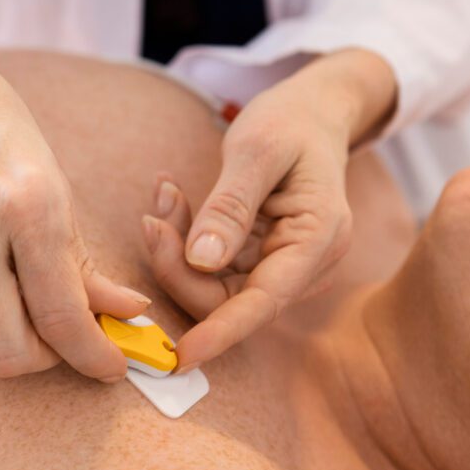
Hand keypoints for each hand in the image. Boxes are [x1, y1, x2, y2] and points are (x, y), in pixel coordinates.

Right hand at [0, 0, 149, 380]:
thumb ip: (83, 263)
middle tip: (58, 339)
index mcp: (24, 204)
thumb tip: (126, 314)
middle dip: (42, 360)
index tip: (110, 365)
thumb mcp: (54, 186)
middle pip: (4, 354)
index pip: (61, 317)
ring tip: (13, 297)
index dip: (94, 355)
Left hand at [154, 50, 396, 368]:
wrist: (314, 113)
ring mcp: (283, 266)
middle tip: (152, 215)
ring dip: (176, 250)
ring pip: (212, 287)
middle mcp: (306, 265)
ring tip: (164, 195)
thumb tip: (201, 261)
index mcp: (318, 240)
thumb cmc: (291, 122)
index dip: (220, 333)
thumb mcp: (257, 149)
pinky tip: (172, 201)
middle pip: (228, 299)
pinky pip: (210, 270)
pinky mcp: (258, 261)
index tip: (180, 356)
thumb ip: (230, 206)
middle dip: (178, 266)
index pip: (263, 303)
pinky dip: (184, 242)